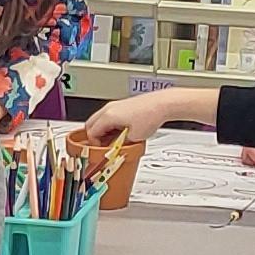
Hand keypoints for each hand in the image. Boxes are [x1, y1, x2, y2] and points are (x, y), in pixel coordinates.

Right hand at [73, 88, 198, 159]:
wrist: (163, 104)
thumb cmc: (150, 116)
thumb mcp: (133, 138)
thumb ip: (120, 144)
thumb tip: (116, 149)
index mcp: (108, 116)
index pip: (91, 132)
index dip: (94, 144)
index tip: (101, 150)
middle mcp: (109, 108)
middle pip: (91, 124)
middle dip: (94, 137)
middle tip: (102, 147)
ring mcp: (115, 105)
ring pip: (99, 120)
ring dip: (102, 131)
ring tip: (113, 141)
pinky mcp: (122, 105)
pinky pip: (109, 116)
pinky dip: (109, 125)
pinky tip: (120, 132)